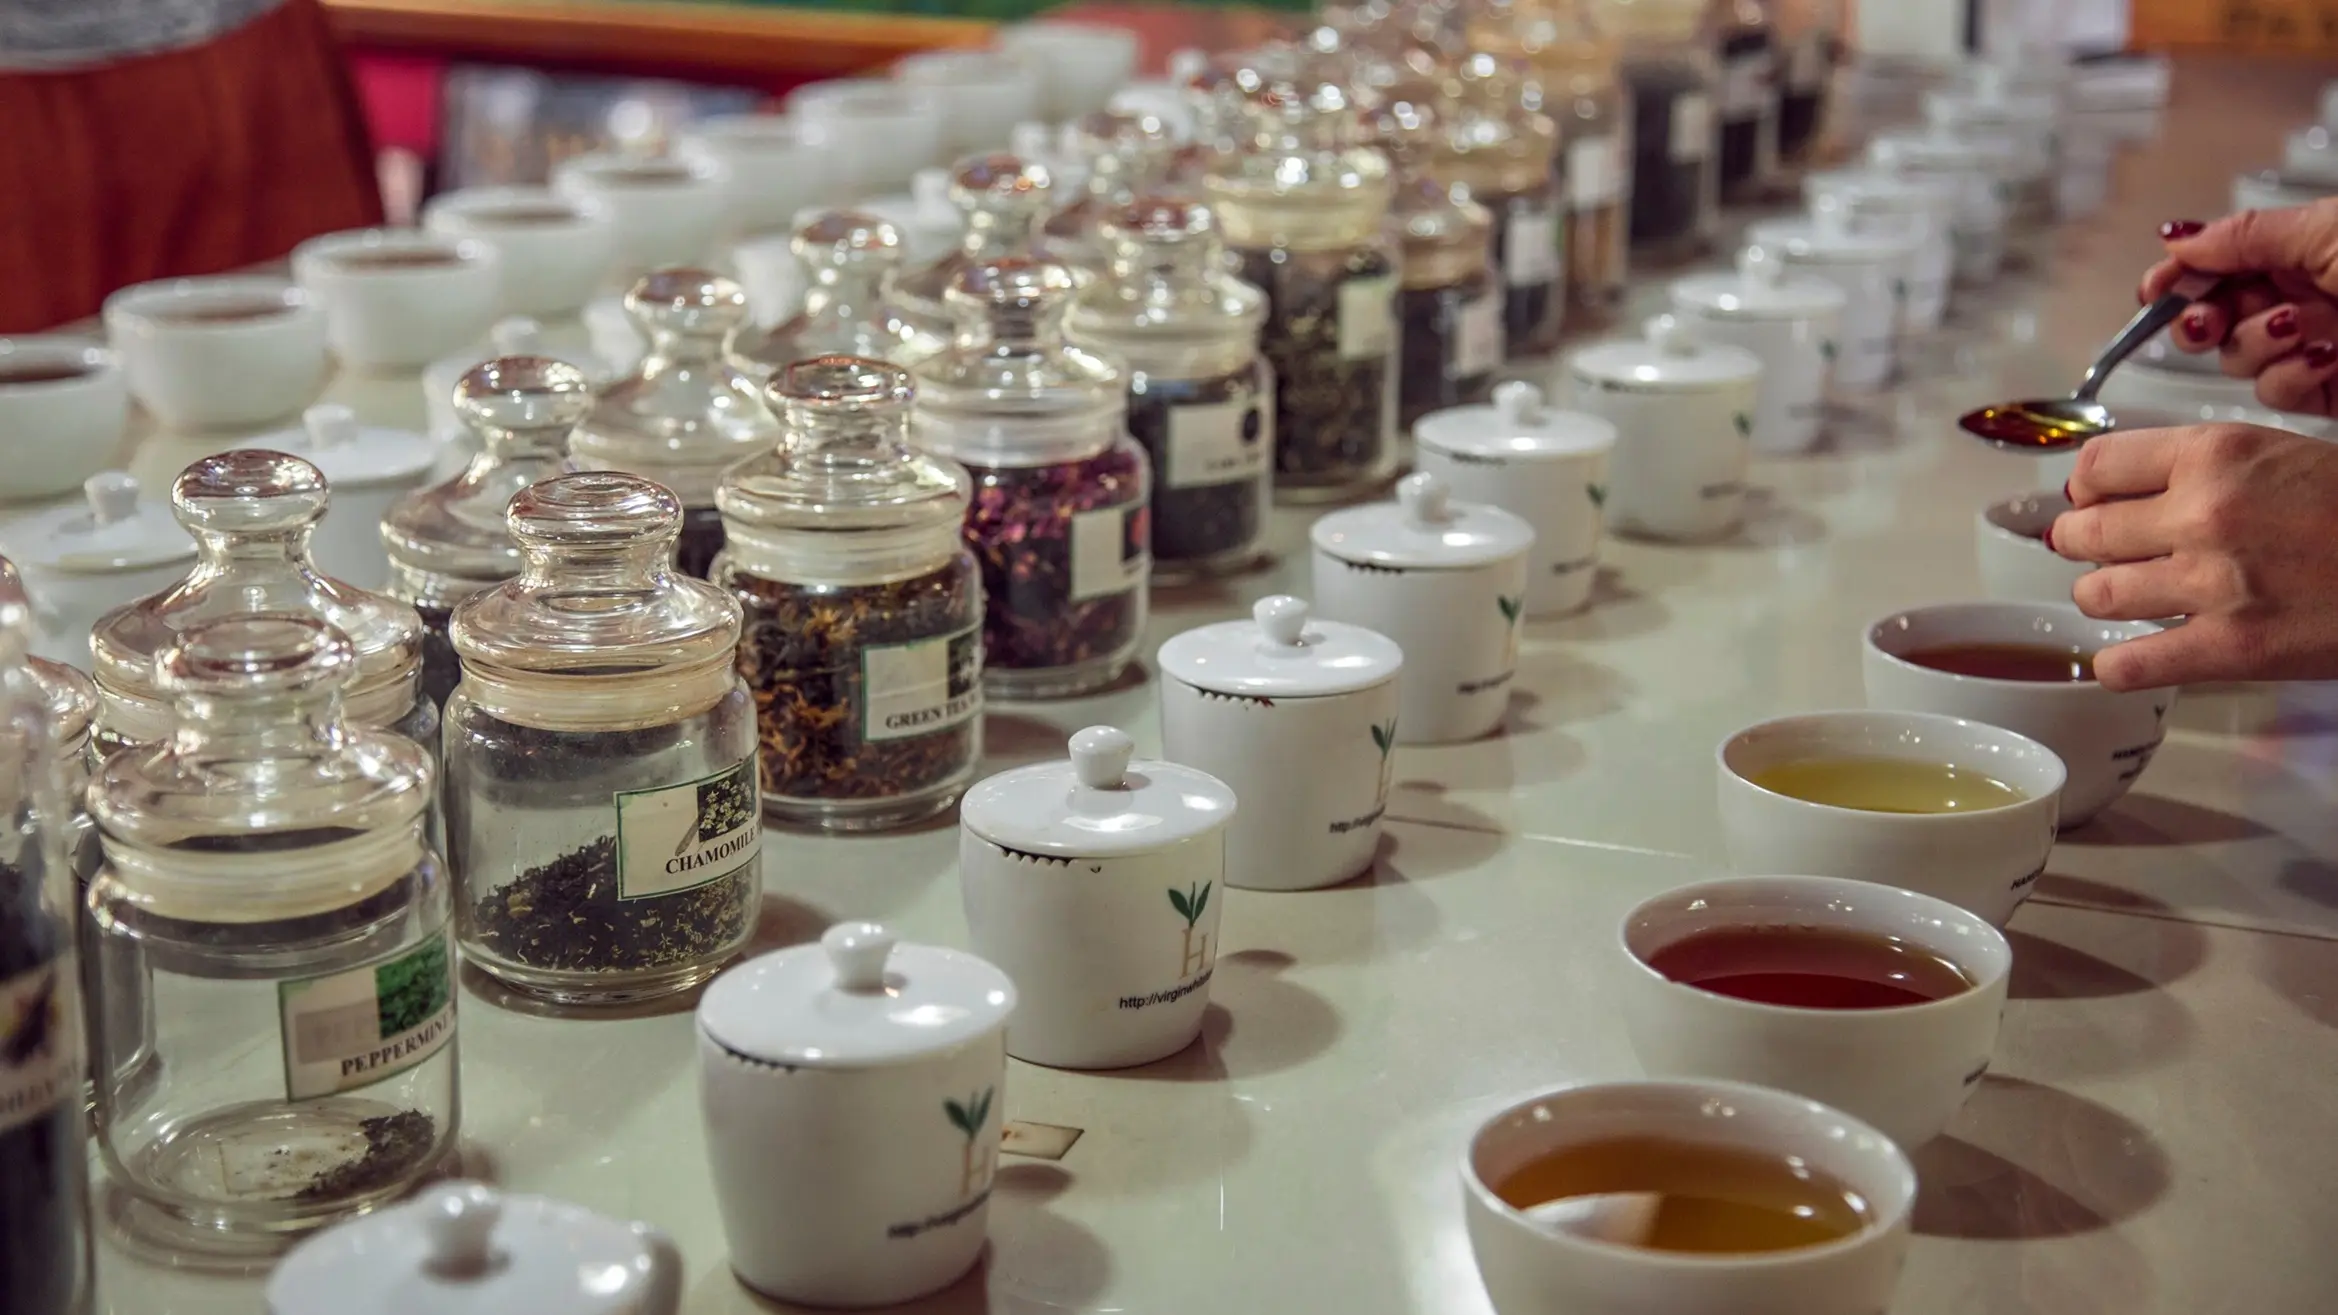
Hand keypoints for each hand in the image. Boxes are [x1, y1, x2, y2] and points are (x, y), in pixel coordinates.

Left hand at [2050, 422, 2337, 688]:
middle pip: (2084, 532)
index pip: (2096, 466)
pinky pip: (2127, 664)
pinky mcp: (2229, 649)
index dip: (2085, 487)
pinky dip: (2118, 664)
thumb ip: (2204, 468)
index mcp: (2216, 454)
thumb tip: (2117, 489)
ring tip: (2125, 595)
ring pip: (2095, 595)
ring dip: (2102, 597)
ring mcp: (2212, 583)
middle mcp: (2203, 513)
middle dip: (2079, 543)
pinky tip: (2132, 655)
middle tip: (2092, 549)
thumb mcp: (2282, 456)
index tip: (2089, 498)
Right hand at [2140, 205, 2337, 415]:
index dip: (2179, 277)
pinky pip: (2271, 392)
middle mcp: (2294, 297)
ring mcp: (2301, 346)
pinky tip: (2324, 357)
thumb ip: (2246, 235)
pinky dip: (2290, 377)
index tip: (2155, 290)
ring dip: (2257, 343)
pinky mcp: (2317, 390)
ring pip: (2235, 358)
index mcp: (2295, 250)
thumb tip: (2177, 240)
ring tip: (2298, 328)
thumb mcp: (2325, 230)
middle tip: (2210, 320)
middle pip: (2211, 317)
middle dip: (2201, 320)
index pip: (2215, 264)